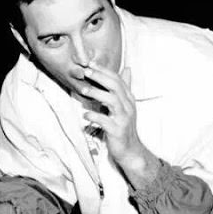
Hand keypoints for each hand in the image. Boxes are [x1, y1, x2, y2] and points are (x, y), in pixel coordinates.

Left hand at [80, 62, 160, 186]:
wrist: (130, 150)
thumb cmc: (123, 125)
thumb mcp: (124, 105)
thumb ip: (123, 87)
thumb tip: (127, 68)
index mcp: (128, 99)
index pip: (117, 80)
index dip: (104, 71)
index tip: (90, 63)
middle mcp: (128, 106)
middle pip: (115, 87)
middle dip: (100, 77)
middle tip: (86, 71)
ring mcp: (123, 118)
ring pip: (112, 101)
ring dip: (97, 94)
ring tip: (83, 91)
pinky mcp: (117, 131)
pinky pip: (106, 121)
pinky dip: (95, 116)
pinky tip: (85, 115)